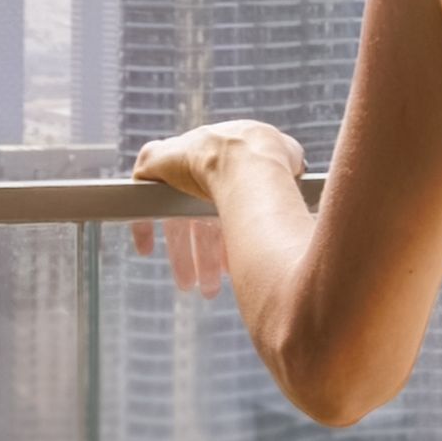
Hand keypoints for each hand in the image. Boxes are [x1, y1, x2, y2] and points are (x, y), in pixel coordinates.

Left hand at [125, 121, 301, 297]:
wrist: (245, 154)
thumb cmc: (273, 162)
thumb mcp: (292, 164)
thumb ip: (292, 180)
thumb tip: (301, 200)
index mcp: (234, 168)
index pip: (225, 209)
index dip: (228, 240)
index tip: (231, 267)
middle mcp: (204, 168)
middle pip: (198, 221)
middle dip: (205, 257)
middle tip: (208, 285)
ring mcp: (179, 168)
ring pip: (174, 220)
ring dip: (182, 256)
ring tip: (191, 285)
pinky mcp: (153, 165)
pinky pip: (140, 202)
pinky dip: (143, 228)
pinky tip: (146, 250)